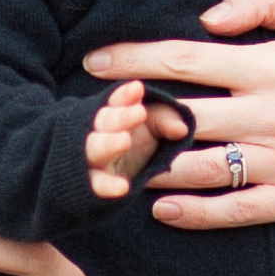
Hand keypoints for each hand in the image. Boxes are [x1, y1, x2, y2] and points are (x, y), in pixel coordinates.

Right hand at [82, 80, 186, 198]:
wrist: (119, 181)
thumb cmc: (138, 145)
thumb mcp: (155, 128)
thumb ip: (166, 121)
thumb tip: (182, 129)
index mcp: (112, 114)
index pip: (116, 100)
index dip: (125, 95)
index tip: (138, 88)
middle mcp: (98, 133)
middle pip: (103, 121)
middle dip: (120, 116)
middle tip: (139, 112)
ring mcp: (93, 159)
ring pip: (94, 149)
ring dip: (108, 144)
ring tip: (125, 140)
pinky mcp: (93, 185)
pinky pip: (96, 184)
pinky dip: (107, 186)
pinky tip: (123, 187)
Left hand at [87, 0, 274, 232]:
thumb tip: (206, 15)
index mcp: (274, 63)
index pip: (187, 60)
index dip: (134, 60)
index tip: (94, 63)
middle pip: (184, 116)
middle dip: (133, 118)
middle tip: (94, 119)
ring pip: (201, 166)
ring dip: (152, 165)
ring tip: (117, 159)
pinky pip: (236, 209)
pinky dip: (193, 212)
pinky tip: (158, 206)